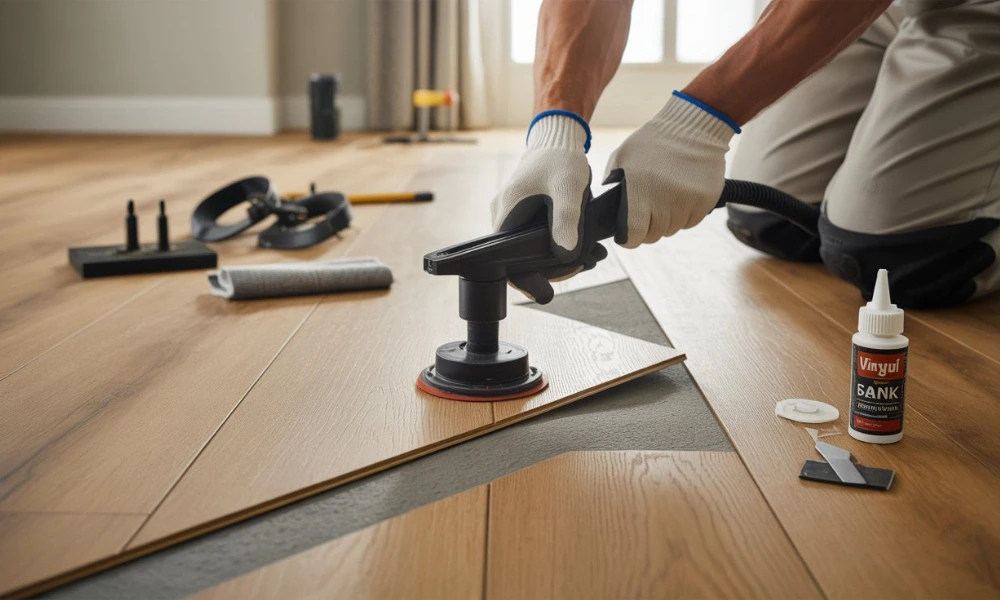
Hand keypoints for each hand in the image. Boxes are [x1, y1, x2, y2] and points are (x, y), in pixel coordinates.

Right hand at [491, 113, 596, 302]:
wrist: (557, 138)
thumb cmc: (560, 159)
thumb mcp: (567, 190)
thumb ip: (565, 222)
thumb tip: (564, 256)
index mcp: (506, 213)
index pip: (505, 261)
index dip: (526, 279)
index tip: (547, 290)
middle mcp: (503, 217)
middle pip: (519, 259)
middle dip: (551, 269)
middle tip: (584, 266)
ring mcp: (512, 216)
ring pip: (529, 250)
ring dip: (557, 257)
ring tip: (590, 258)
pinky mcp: (523, 214)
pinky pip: (535, 238)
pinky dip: (557, 243)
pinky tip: (581, 246)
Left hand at [604, 92, 737, 247]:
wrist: (693, 128)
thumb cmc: (652, 142)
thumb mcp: (622, 157)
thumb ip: (612, 182)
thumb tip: (607, 207)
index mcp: (640, 190)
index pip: (634, 234)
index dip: (629, 238)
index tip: (628, 234)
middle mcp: (664, 200)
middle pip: (654, 235)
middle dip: (648, 228)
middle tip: (647, 212)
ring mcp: (687, 202)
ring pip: (672, 229)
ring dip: (666, 221)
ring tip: (664, 198)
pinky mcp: (705, 200)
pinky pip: (691, 221)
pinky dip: (684, 214)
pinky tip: (680, 195)